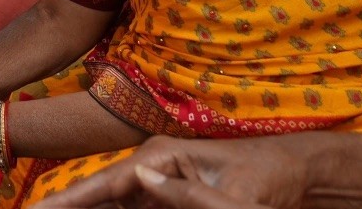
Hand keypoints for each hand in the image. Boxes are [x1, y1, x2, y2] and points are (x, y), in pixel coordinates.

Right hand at [32, 132, 361, 208]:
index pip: (104, 184)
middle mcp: (152, 167)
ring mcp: (157, 183)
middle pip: (98, 194)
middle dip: (66, 207)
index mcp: (160, 157)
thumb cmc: (266, 181)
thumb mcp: (230, 198)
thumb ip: (184, 195)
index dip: (67, 201)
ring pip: (110, 204)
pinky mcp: (166, 197)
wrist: (295, 175)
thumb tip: (137, 179)